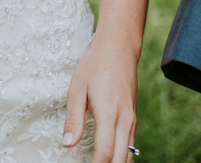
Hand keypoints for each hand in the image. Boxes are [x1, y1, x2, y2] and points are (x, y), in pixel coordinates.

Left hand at [62, 31, 138, 161]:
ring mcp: (132, 119)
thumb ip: (73, 118)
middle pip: (120, 159)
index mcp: (109, 113)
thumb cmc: (95, 65)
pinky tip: (111, 159)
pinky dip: (122, 157)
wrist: (119, 48)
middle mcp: (125, 119)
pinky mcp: (133, 117)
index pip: (104, 152)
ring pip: (129, 154)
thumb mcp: (77, 89)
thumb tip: (67, 144)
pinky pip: (131, 145)